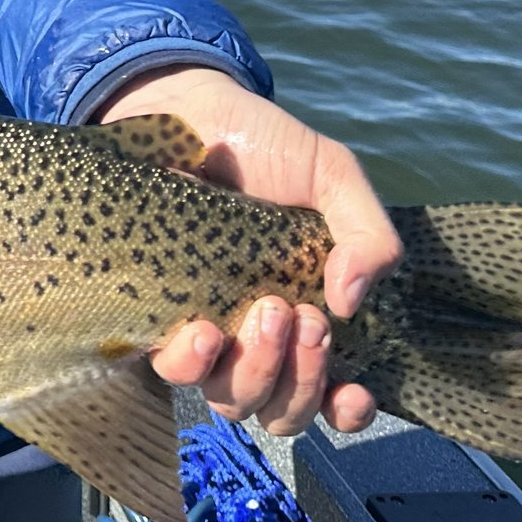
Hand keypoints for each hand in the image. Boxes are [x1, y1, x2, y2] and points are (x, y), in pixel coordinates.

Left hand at [96, 65, 400, 437]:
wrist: (187, 112)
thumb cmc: (265, 147)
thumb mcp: (333, 177)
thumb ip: (366, 233)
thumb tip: (351, 301)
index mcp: (307, 312)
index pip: (331, 393)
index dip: (345, 410)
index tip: (353, 392)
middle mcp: (258, 337)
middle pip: (283, 408)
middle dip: (301, 376)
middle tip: (302, 315)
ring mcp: (207, 331)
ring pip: (233, 400)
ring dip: (258, 370)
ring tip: (265, 310)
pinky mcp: (156, 316)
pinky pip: (173, 370)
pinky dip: (194, 363)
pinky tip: (203, 330)